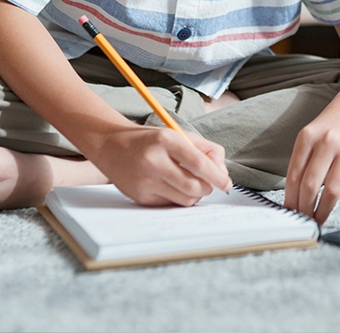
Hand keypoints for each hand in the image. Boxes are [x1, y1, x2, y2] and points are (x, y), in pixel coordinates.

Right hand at [90, 125, 231, 206]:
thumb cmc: (151, 140)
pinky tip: (173, 187)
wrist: (111, 146)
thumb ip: (206, 149)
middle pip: (193, 186)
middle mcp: (153, 161)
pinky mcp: (139, 197)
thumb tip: (222, 172)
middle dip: (208, 188)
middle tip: (209, 184)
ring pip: (184, 199)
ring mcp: (144, 181)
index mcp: (165, 140)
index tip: (227, 184)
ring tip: (192, 184)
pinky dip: (179, 198)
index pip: (199, 163)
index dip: (217, 176)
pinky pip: (170, 204)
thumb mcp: (178, 134)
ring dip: (195, 195)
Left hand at [283, 98, 339, 224]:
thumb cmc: (335, 121)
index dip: (290, 199)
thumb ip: (303, 159)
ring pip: (334, 189)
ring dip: (324, 210)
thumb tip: (295, 196)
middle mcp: (328, 141)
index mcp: (308, 136)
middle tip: (304, 220)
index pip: (293, 176)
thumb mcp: (312, 133)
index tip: (289, 213)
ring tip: (320, 220)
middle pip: (311, 185)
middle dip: (305, 209)